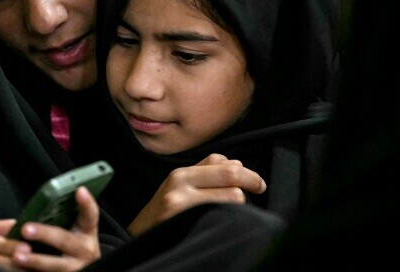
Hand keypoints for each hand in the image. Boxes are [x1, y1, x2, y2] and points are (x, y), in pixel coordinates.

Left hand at [10, 186, 100, 270]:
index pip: (90, 215)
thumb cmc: (72, 245)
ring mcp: (74, 267)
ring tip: (17, 255)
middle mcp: (84, 250)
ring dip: (35, 260)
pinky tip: (14, 264)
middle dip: (45, 234)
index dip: (86, 203)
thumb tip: (37, 206)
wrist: (80, 268)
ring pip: (55, 265)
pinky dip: (28, 270)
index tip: (79, 191)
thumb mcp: (74, 230)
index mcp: (86, 232)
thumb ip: (62, 217)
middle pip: (65, 240)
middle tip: (26, 229)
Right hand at [128, 153, 266, 235]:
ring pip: (234, 194)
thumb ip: (205, 173)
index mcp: (181, 172)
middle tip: (260, 188)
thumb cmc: (164, 216)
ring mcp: (182, 200)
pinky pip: (225, 212)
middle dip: (252, 180)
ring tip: (235, 210)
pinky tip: (227, 220)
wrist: (140, 238)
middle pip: (231, 172)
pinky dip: (234, 215)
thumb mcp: (179, 188)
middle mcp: (180, 181)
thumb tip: (237, 164)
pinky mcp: (186, 217)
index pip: (221, 160)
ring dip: (243, 203)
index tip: (253, 181)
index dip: (244, 170)